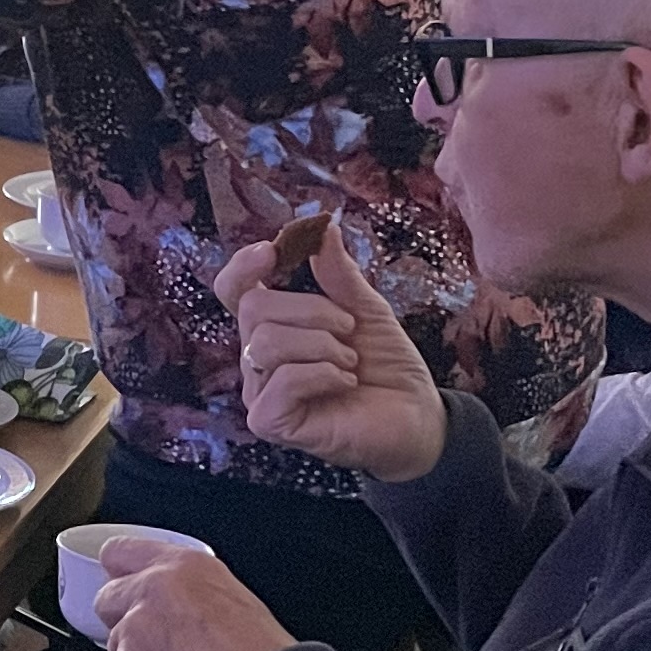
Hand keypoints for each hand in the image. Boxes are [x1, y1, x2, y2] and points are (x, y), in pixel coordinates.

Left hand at [96, 544, 302, 650]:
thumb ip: (186, 589)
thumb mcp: (233, 596)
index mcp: (182, 567)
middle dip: (125, 618)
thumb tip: (168, 598)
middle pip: (108, 599)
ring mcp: (133, 633)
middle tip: (162, 639)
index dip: (122, 571)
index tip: (122, 580)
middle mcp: (151, 592)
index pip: (121, 552)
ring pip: (116, 645)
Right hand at [218, 229, 449, 482]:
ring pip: (266, 343)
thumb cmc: (385, 365)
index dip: (243, 267)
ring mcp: (259, 391)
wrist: (416, 416)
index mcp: (273, 325)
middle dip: (312, 310)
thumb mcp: (366, 309)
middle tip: (349, 329)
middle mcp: (257, 357)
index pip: (234, 290)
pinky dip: (323, 374)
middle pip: (254, 308)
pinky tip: (345, 382)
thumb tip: (323, 228)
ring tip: (350, 361)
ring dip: (322, 345)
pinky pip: (282, 381)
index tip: (272, 251)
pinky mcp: (270, 422)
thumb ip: (339, 274)